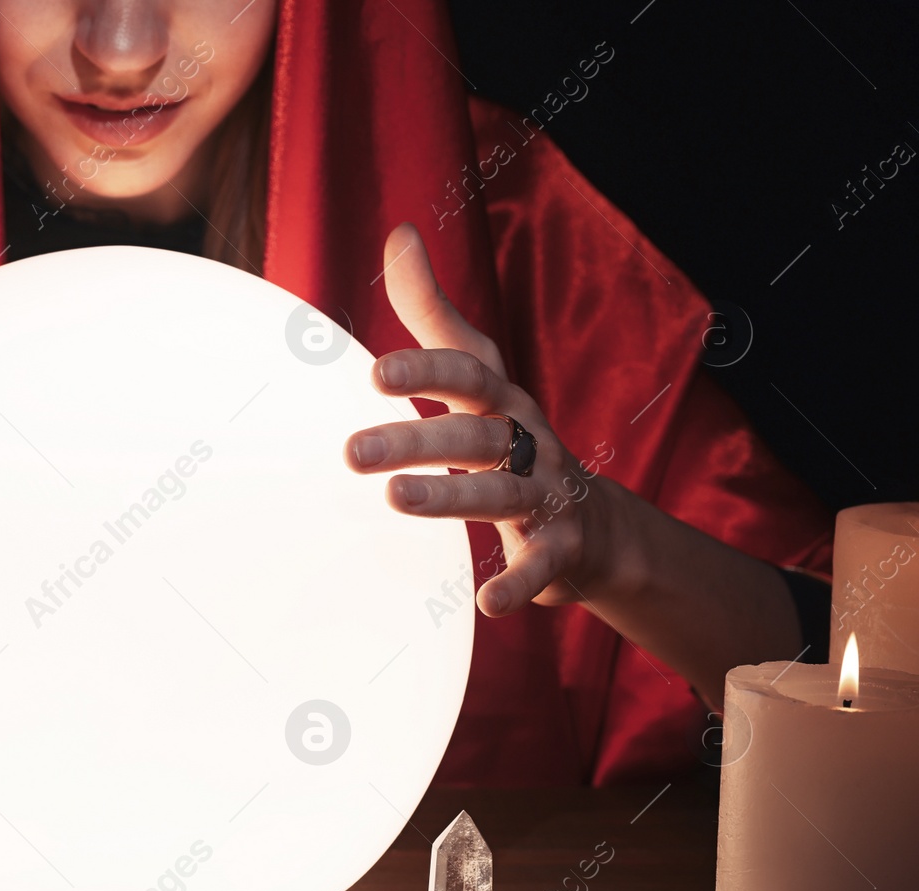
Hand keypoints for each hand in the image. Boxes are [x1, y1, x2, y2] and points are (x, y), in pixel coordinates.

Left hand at [344, 222, 618, 616]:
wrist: (594, 523)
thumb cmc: (511, 437)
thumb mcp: (476, 373)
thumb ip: (432, 311)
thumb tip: (399, 232)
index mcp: (500, 399)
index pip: (466, 374)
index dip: (425, 371)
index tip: (373, 374)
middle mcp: (526, 440)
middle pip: (472, 435)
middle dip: (414, 439)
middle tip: (351, 452)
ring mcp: (546, 495)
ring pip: (501, 494)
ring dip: (451, 496)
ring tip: (397, 500)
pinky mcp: (562, 548)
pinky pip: (544, 564)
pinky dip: (519, 582)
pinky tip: (488, 602)